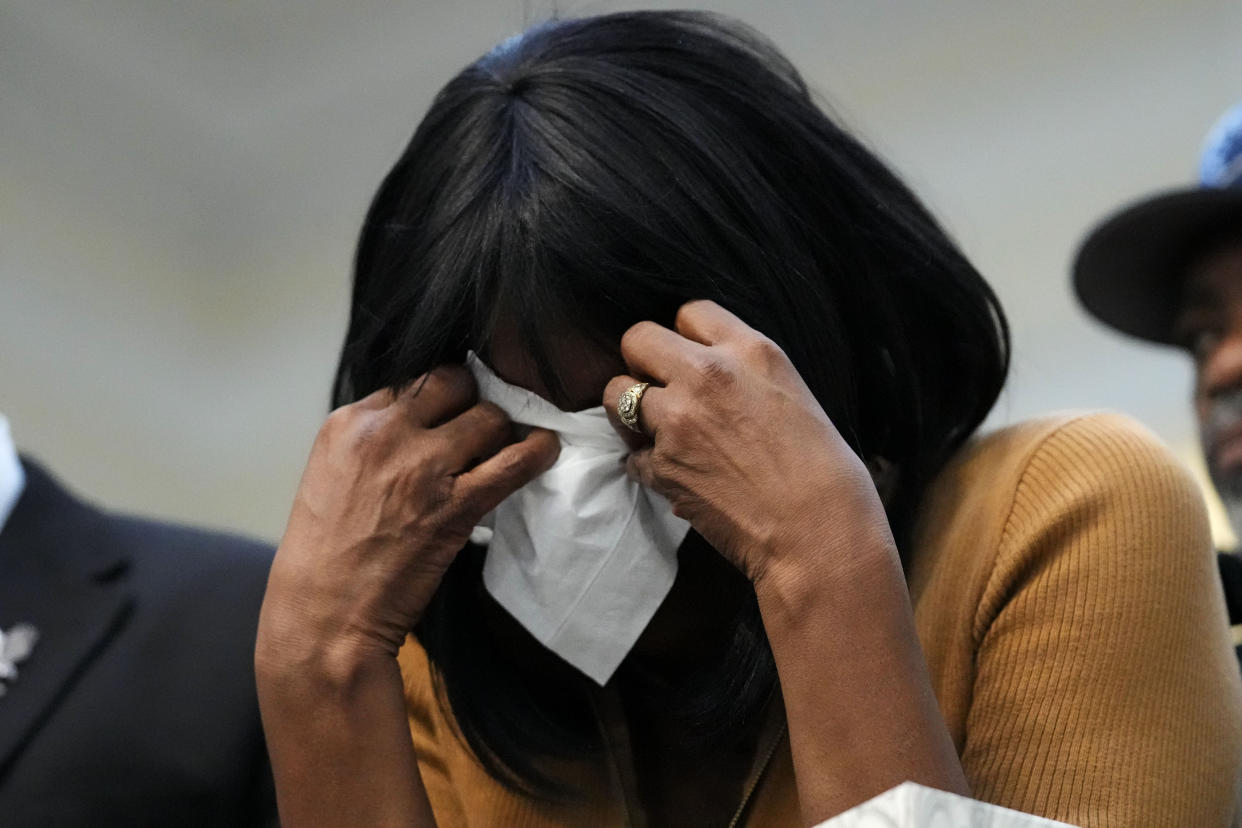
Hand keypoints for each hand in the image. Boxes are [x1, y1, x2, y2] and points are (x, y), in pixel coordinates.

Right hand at [258, 365, 558, 665]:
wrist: (322, 620)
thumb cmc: (323, 559)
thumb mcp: (330, 477)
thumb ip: (373, 443)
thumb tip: (423, 426)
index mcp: (348, 423)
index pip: (413, 382)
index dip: (439, 399)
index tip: (451, 416)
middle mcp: (384, 435)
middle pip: (454, 383)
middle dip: (472, 402)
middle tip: (480, 430)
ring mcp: (422, 468)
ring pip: (489, 416)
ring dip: (502, 433)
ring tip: (504, 451)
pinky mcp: (455, 507)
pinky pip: (514, 461)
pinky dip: (537, 452)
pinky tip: (544, 452)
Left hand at [603, 300, 891, 585]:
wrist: (819, 535)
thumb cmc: (825, 474)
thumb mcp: (794, 394)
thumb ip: (747, 373)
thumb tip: (712, 373)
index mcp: (752, 351)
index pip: (690, 312)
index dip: (686, 337)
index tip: (692, 359)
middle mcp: (707, 376)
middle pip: (637, 339)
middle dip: (642, 362)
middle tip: (662, 390)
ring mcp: (678, 421)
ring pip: (616, 394)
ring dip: (630, 411)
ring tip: (659, 431)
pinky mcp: (661, 467)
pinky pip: (630, 454)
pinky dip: (647, 464)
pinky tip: (677, 474)